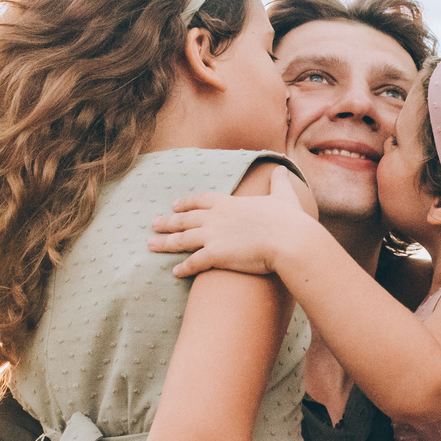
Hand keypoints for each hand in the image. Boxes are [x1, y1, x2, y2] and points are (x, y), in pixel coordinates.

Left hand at [148, 174, 316, 277]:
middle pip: (185, 219)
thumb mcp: (283, 196)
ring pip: (182, 240)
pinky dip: (183, 268)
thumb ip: (279, 183)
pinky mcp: (215, 255)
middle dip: (168, 221)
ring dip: (165, 242)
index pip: (201, 200)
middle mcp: (216, 218)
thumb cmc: (288, 220)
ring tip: (151, 244)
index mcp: (229, 203)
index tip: (175, 205)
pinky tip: (174, 272)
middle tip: (154, 223)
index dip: (186, 202)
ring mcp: (213, 236)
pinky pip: (193, 263)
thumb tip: (282, 168)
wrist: (288, 240)